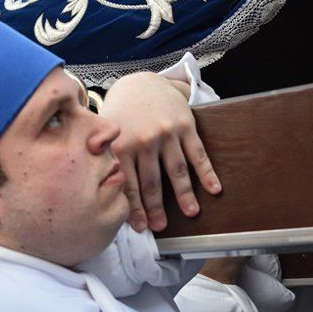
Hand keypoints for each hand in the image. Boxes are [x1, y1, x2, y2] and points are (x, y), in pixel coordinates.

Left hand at [99, 72, 221, 231]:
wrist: (141, 84)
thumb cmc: (120, 117)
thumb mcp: (106, 137)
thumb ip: (104, 161)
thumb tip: (99, 189)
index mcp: (121, 146)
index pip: (128, 184)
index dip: (134, 208)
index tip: (140, 227)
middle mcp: (144, 141)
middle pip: (152, 181)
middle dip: (156, 207)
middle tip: (161, 227)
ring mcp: (166, 134)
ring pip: (176, 170)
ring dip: (184, 194)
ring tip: (191, 213)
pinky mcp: (185, 126)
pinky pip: (197, 153)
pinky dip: (206, 172)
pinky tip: (214, 189)